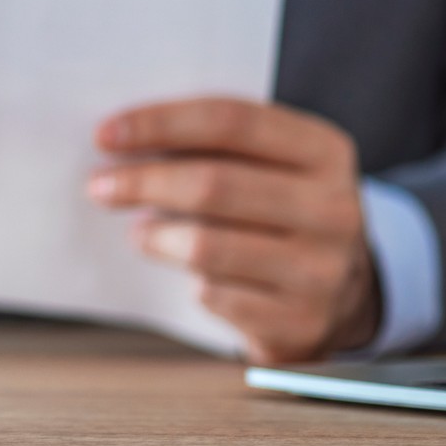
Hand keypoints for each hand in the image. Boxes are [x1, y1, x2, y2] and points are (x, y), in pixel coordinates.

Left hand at [88, 98, 379, 362]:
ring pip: (208, 246)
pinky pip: (216, 296)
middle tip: (99, 186)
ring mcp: (322, 271)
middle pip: (214, 184)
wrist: (346, 293)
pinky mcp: (301, 324)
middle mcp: (334, 209)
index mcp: (325, 150)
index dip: (161, 123)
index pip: (231, 121)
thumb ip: (219, 144)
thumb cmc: (283, 211)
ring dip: (155, 236)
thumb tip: (124, 139)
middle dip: (143, 182)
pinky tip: (183, 273)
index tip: (105, 134)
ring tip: (138, 231)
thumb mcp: (275, 165)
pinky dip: (188, 281)